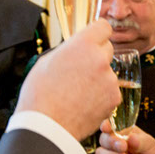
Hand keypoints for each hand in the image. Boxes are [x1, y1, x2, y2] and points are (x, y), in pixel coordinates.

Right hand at [15, 19, 118, 141]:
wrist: (46, 127)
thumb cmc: (40, 95)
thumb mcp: (47, 61)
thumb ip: (68, 50)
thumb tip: (77, 49)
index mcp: (82, 44)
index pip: (103, 27)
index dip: (97, 34)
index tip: (94, 40)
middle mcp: (100, 58)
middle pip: (107, 49)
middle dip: (97, 56)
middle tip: (81, 71)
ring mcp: (109, 79)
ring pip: (108, 73)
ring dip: (99, 79)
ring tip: (78, 93)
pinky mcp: (114, 98)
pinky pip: (110, 92)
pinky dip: (102, 97)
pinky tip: (84, 104)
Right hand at [95, 120, 154, 153]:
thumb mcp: (150, 145)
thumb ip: (140, 142)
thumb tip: (132, 138)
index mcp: (121, 131)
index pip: (110, 125)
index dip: (106, 125)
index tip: (106, 128)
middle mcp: (112, 143)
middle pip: (103, 139)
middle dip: (111, 142)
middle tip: (122, 146)